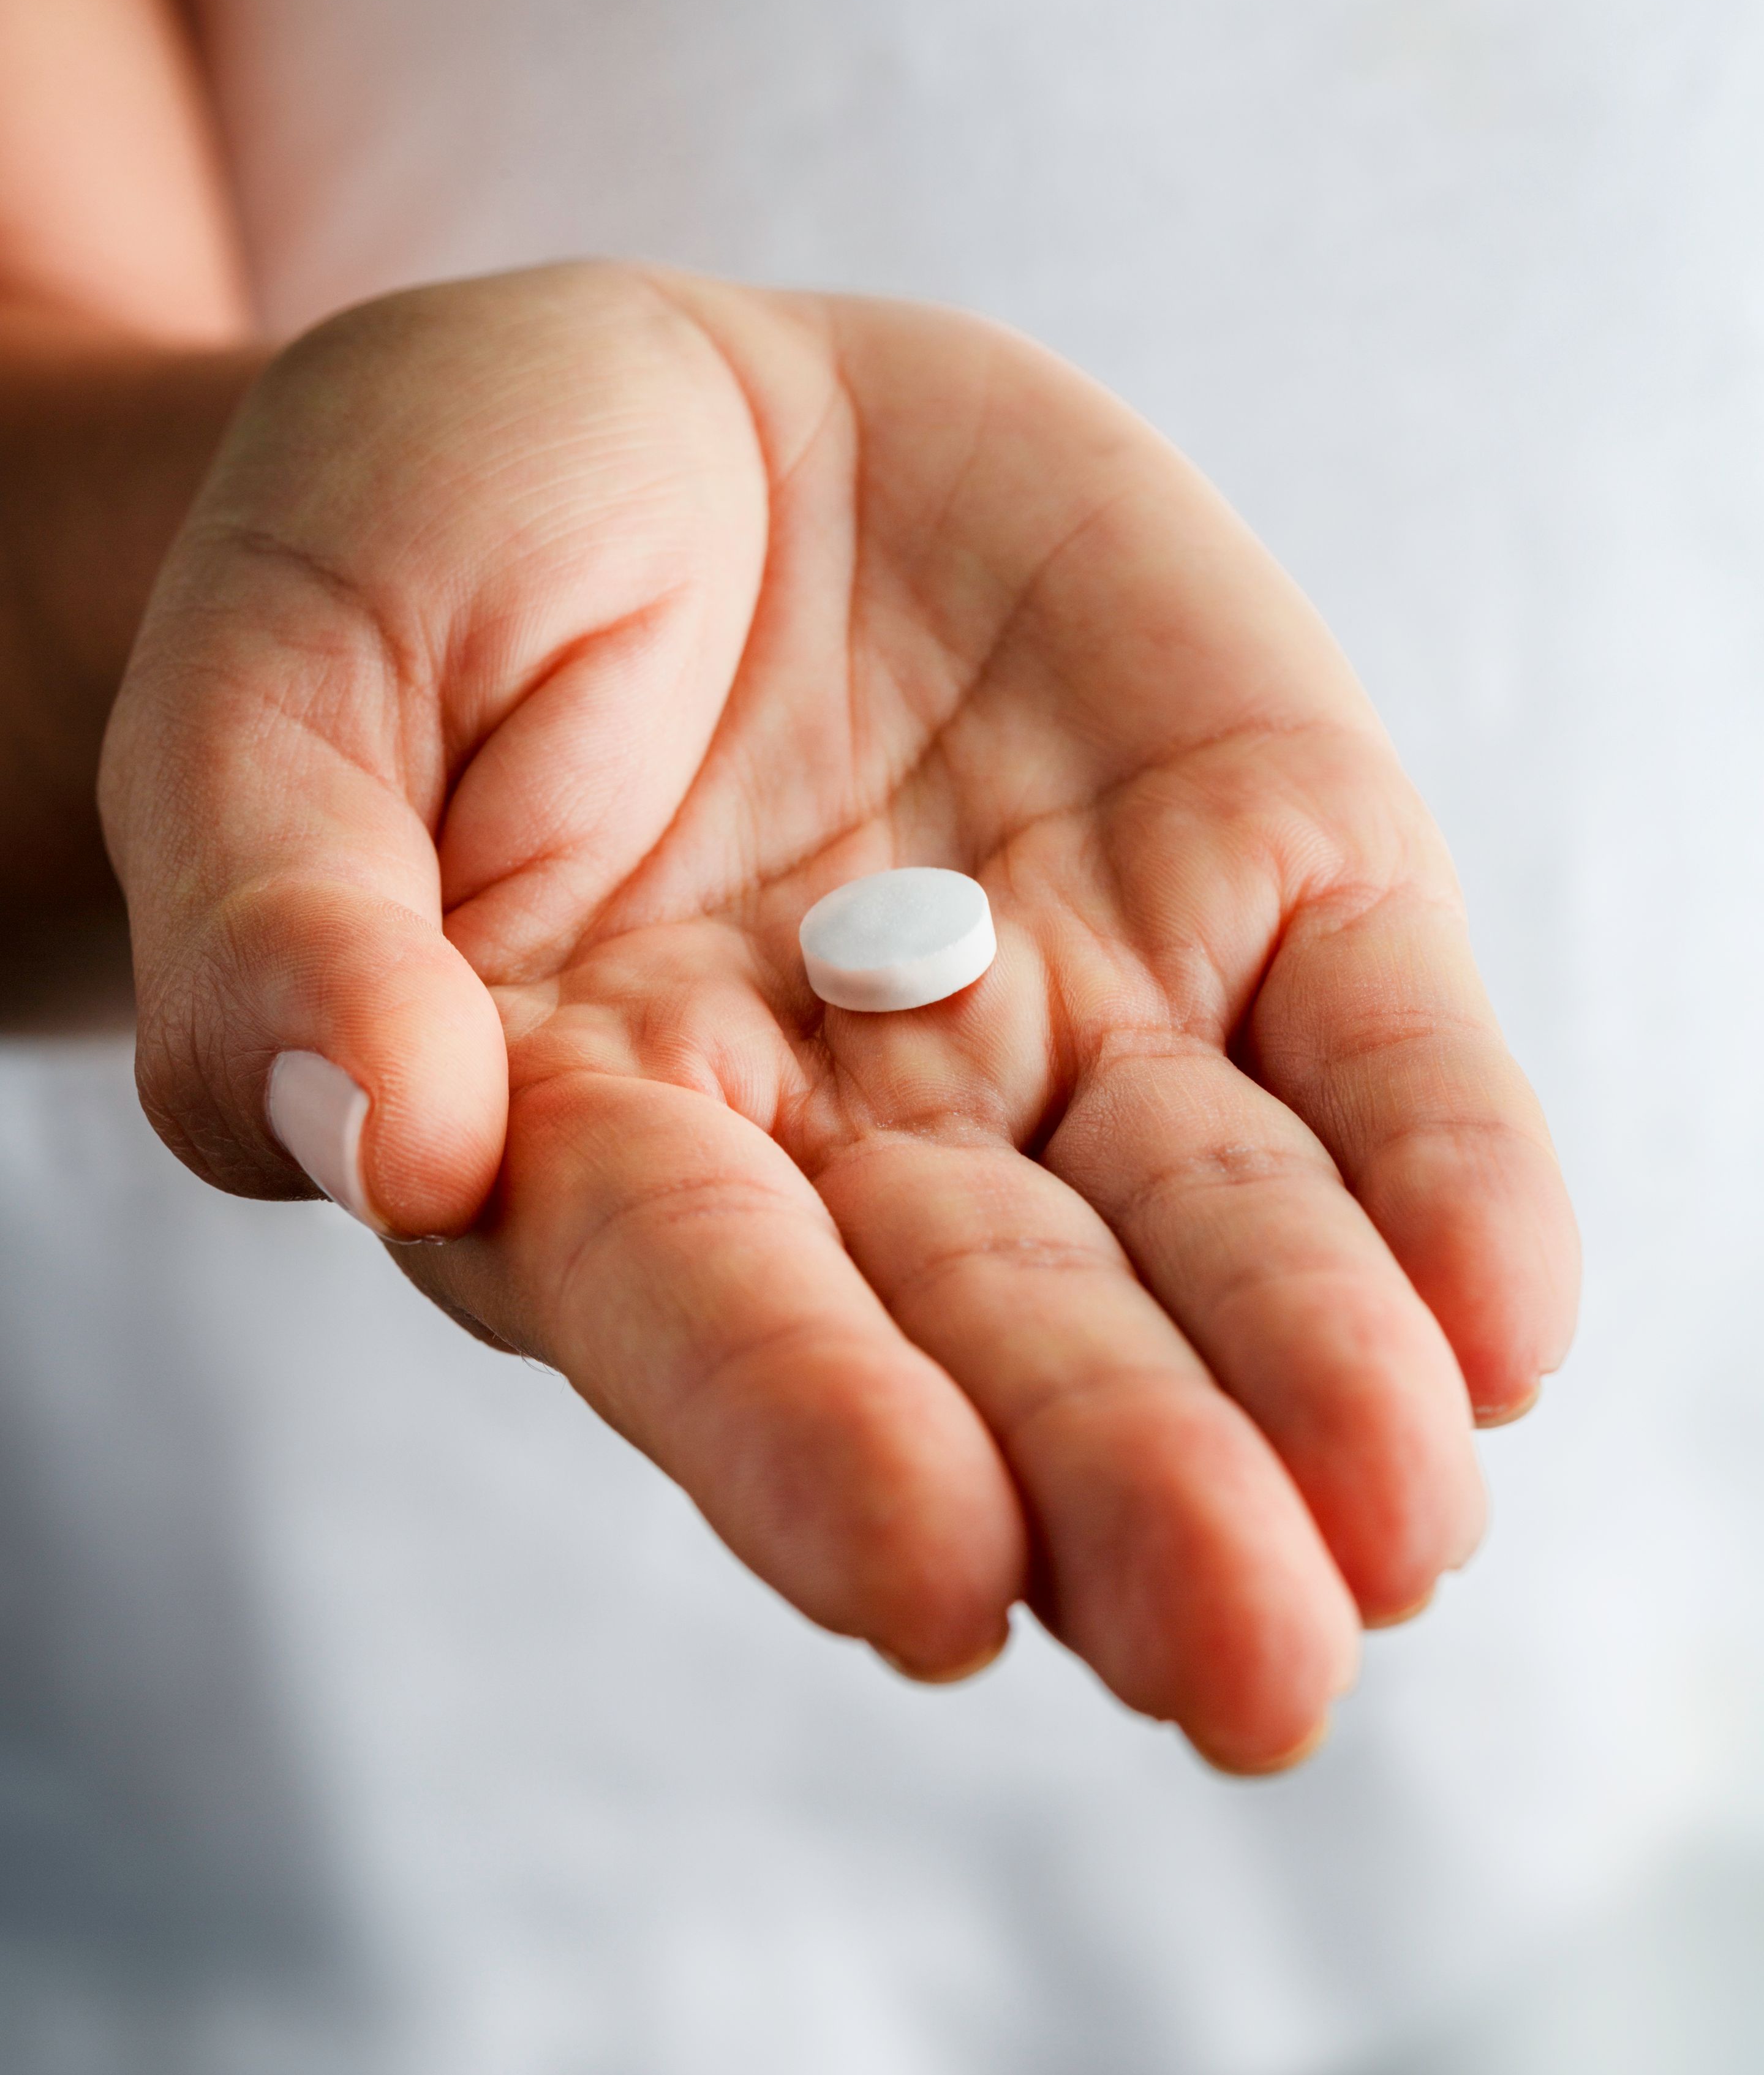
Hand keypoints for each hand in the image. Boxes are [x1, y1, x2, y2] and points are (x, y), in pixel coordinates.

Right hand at [102, 263, 1578, 1770]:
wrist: (649, 406)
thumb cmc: (411, 551)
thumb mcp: (273, 678)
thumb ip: (285, 915)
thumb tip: (382, 1131)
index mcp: (595, 1122)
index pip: (710, 1311)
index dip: (814, 1437)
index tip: (932, 1577)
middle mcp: (859, 1122)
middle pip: (1000, 1328)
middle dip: (1122, 1488)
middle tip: (1248, 1668)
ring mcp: (1074, 999)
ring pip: (1214, 1228)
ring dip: (1310, 1382)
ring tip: (1398, 1531)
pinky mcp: (1258, 860)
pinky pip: (1375, 1041)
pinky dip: (1444, 1173)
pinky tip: (1495, 1315)